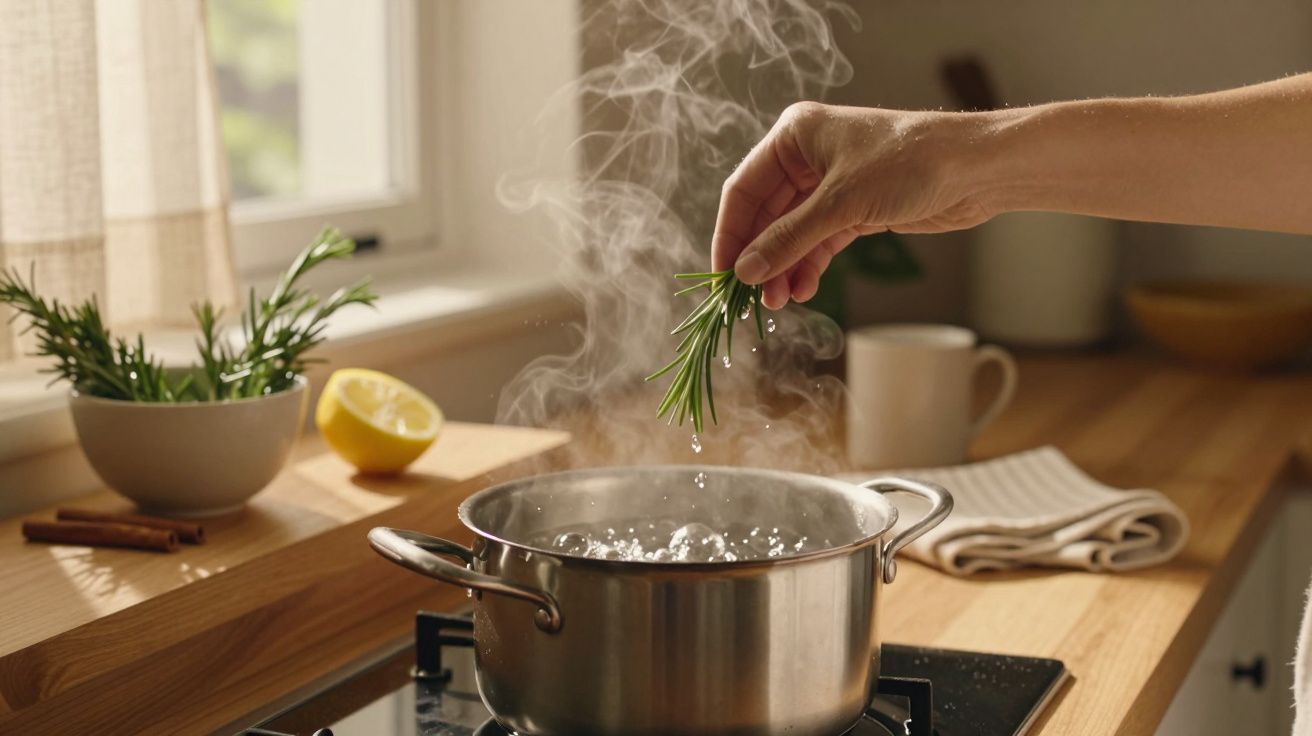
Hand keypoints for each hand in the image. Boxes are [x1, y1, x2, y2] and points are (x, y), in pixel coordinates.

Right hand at [712, 102, 996, 308]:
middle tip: (750, 299)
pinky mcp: (854, 208)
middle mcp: (807, 156)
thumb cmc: (910, 164)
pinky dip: (808, 265)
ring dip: (783, 267)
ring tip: (778, 303)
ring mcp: (831, 184)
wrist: (977, 169)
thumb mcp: (841, 204)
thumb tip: (746, 272)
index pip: (743, 189)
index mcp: (795, 136)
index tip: (722, 276)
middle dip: (760, 257)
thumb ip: (790, 239)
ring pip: (791, 232)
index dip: (730, 234)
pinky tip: (803, 289)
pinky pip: (817, 241)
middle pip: (765, 214)